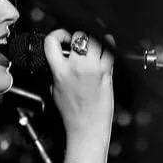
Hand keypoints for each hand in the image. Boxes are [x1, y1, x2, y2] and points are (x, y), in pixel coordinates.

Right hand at [44, 29, 113, 143]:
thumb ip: (56, 71)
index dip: (57, 34)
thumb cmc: (71, 114)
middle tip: (79, 42)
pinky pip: (110, 50)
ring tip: (92, 44)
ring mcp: (94, 68)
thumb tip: (59, 59)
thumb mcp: (54, 90)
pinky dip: (109, 44)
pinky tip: (106, 45)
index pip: (52, 42)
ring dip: (93, 39)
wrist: (87, 128)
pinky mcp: (107, 73)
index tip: (62, 38)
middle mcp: (77, 67)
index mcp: (60, 71)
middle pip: (78, 35)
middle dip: (78, 35)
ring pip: (95, 38)